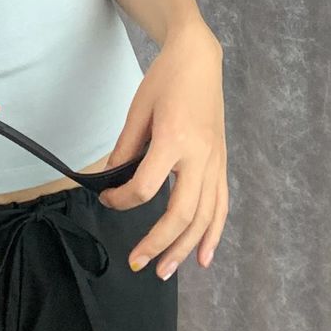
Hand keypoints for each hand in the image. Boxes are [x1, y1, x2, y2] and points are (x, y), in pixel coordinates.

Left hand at [97, 20, 227, 280]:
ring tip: (165, 271)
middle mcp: (199, 156)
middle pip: (182, 213)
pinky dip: (214, 234)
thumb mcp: (138, 110)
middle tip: (137, 263)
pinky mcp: (222, 164)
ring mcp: (215, 162)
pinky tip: (204, 257)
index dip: (122, 201)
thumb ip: (127, 148)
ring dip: (185, 248)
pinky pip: (221, 206)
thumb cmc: (165, 81)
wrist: (199, 60)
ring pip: (204, 217)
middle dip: (158, 243)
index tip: (108, 200)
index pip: (145, 187)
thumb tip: (114, 180)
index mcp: (173, 139)